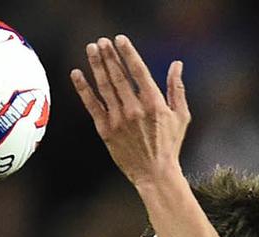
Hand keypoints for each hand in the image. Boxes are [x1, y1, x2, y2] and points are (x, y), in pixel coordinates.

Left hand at [70, 35, 189, 187]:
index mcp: (154, 103)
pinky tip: (76, 73)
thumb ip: (177, 89)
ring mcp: (118, 120)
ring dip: (96, 65)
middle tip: (101, 41)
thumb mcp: (181, 116)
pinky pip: (92, 105)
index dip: (127, 53)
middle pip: (118, 75)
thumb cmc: (170, 145)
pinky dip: (83, 88)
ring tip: (91, 49)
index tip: (119, 39)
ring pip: (104, 86)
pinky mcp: (106, 130)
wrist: (155, 174)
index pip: (138, 71)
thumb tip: (177, 64)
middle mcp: (135, 109)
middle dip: (109, 55)